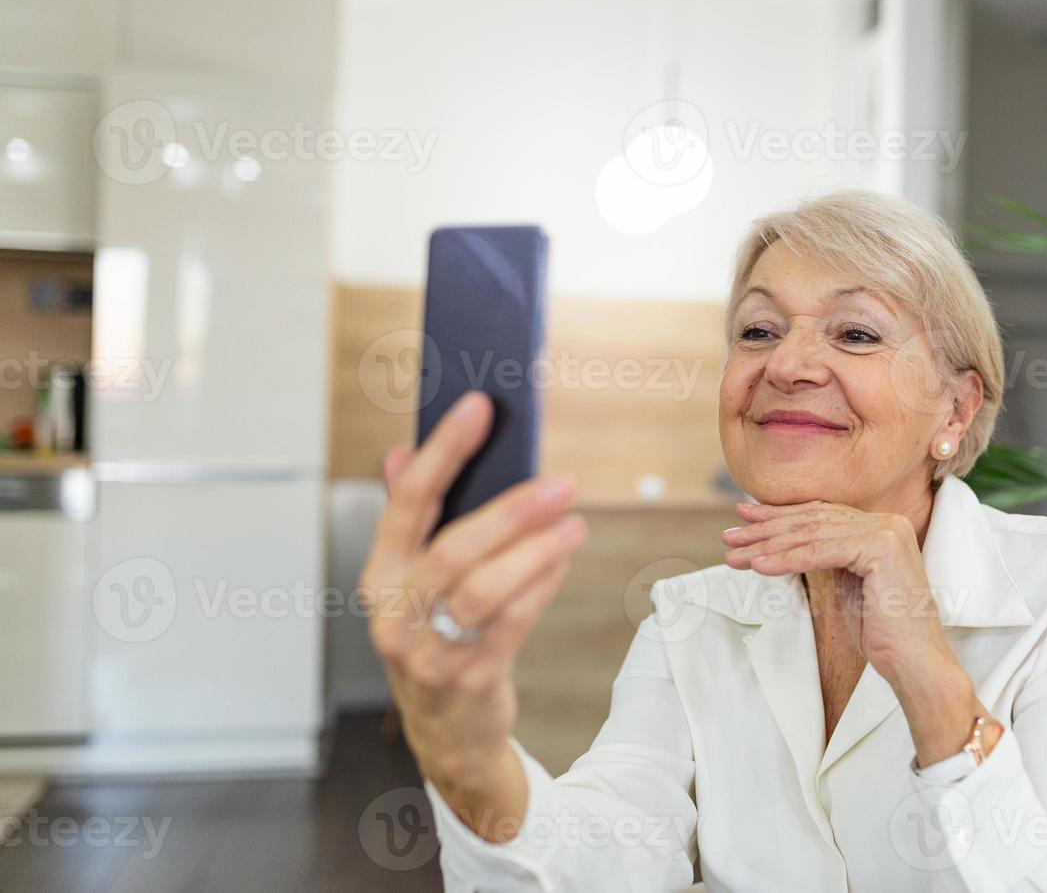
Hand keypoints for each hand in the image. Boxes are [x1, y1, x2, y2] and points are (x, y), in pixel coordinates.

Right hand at [358, 391, 587, 832]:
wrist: (445, 732)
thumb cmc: (435, 637)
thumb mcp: (412, 583)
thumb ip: (410, 519)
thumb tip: (400, 452)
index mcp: (379, 574)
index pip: (408, 501)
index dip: (444, 450)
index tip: (479, 406)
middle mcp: (393, 612)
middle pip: (453, 548)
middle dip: (511, 511)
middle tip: (560, 483)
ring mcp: (427, 651)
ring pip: (485, 589)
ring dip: (536, 551)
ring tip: (574, 525)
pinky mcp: (466, 679)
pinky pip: (510, 624)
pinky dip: (540, 587)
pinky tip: (561, 561)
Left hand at [721, 499, 992, 765]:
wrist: (914, 663)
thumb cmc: (882, 632)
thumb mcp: (848, 585)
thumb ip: (826, 557)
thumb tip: (786, 542)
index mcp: (882, 527)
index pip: (820, 516)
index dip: (779, 516)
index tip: (744, 519)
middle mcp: (887, 522)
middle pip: (813, 521)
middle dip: (765, 529)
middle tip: (729, 536)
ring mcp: (887, 532)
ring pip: (812, 535)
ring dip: (767, 545)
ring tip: (735, 554)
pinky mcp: (882, 549)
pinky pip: (821, 552)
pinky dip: (786, 559)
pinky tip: (758, 566)